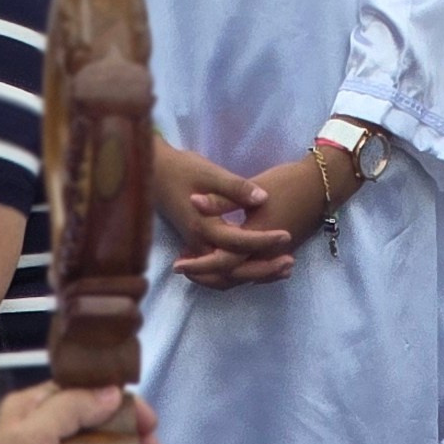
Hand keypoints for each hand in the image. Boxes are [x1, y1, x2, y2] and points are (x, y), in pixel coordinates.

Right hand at [153, 134, 292, 283]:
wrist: (153, 173)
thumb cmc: (181, 169)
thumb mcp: (209, 172)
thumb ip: (236, 187)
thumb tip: (263, 198)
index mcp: (203, 226)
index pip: (239, 242)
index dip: (264, 240)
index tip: (287, 235)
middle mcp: (199, 243)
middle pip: (234, 269)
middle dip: (263, 269)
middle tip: (290, 262)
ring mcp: (197, 247)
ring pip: (227, 274)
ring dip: (254, 274)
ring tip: (283, 268)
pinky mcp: (198, 246)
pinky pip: (221, 270)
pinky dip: (241, 272)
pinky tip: (259, 263)